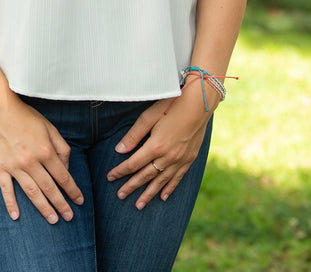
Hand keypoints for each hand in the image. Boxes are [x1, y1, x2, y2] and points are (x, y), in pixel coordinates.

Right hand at [0, 94, 84, 223]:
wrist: (0, 111)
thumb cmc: (27, 117)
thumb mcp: (50, 128)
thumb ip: (61, 147)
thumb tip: (66, 167)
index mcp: (45, 151)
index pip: (63, 176)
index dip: (73, 190)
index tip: (79, 200)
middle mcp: (31, 162)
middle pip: (50, 188)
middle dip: (61, 204)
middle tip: (69, 217)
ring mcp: (15, 167)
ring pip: (32, 192)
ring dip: (43, 208)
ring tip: (53, 220)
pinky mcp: (0, 168)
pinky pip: (6, 189)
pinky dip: (11, 204)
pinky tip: (16, 216)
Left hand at [106, 83, 215, 208]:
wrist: (200, 104)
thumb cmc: (172, 104)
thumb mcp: (149, 116)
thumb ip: (134, 134)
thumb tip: (119, 150)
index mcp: (156, 146)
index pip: (133, 164)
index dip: (120, 171)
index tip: (110, 177)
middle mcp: (168, 157)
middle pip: (145, 176)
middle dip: (131, 186)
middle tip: (120, 196)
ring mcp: (180, 160)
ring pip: (161, 182)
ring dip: (149, 194)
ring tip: (138, 205)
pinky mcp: (189, 159)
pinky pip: (177, 178)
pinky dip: (169, 188)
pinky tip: (163, 197)